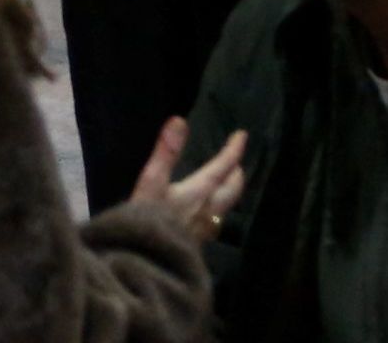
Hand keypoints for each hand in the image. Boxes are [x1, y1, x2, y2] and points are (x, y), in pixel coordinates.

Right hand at [127, 116, 249, 244]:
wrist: (145, 266)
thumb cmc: (146, 221)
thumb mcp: (151, 182)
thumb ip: (166, 152)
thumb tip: (179, 121)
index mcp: (200, 192)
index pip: (223, 167)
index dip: (233, 150)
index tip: (242, 135)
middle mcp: (208, 211)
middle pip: (231, 190)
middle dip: (236, 174)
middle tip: (237, 163)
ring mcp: (204, 231)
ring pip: (225, 207)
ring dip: (228, 193)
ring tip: (226, 186)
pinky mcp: (196, 246)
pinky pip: (214, 223)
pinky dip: (216, 210)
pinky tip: (207, 215)